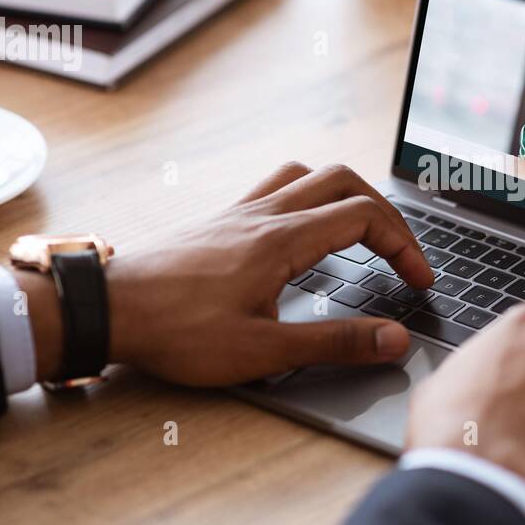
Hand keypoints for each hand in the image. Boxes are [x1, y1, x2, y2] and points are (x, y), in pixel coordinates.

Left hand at [20, 162, 433, 386]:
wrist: (105, 310)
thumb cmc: (175, 332)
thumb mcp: (263, 350)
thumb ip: (335, 343)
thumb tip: (394, 339)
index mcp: (282, 240)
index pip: (365, 217)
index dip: (405, 244)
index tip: (419, 280)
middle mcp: (264, 215)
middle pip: (344, 180)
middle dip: (385, 212)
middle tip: (399, 253)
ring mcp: (239, 213)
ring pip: (307, 174)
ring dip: (345, 193)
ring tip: (360, 233)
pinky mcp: (219, 222)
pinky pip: (274, 186)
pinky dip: (306, 196)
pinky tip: (301, 233)